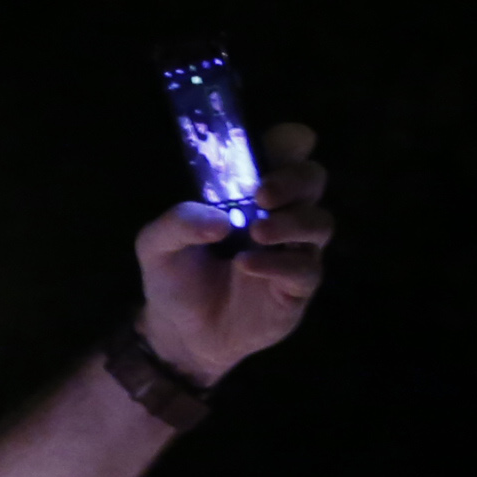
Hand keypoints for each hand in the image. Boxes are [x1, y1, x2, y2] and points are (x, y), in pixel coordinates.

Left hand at [133, 119, 328, 382]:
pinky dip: (278, 263)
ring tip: (256, 232)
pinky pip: (305, 269)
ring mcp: (294, 251)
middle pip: (314, 180)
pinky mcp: (296, 289)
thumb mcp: (156, 246)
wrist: (179, 335)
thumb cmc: (175, 279)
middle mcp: (280, 215)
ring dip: (292, 222)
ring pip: (321, 223)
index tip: (285, 141)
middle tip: (262, 193)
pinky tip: (247, 265)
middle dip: (294, 179)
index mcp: (250, 193)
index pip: (285, 153)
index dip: (291, 141)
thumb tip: (219, 218)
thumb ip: (177, 222)